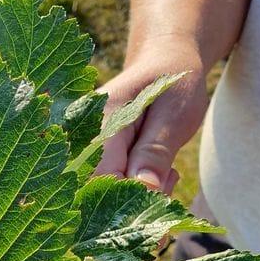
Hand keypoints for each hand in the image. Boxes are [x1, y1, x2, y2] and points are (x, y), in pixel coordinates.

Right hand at [97, 40, 209, 193]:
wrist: (163, 63)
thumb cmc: (173, 84)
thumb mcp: (175, 114)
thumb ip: (156, 151)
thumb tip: (146, 187)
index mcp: (101, 122)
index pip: (103, 176)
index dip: (133, 192)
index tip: (165, 184)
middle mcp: (84, 138)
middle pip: (99, 189)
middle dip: (138, 197)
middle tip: (170, 176)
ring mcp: (86, 150)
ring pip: (105, 193)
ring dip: (140, 195)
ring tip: (166, 171)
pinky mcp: (95, 159)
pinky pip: (109, 187)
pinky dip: (137, 190)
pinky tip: (155, 173)